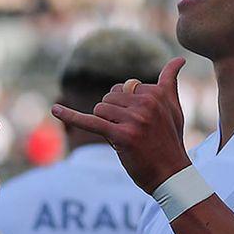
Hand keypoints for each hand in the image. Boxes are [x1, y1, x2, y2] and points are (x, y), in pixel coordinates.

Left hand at [52, 57, 190, 193]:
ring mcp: (134, 119)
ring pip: (100, 110)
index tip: (144, 125)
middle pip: (109, 98)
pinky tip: (54, 109)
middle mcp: (146, 102)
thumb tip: (179, 59)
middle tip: (134, 134)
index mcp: (156, 93)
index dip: (126, 109)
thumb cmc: (170, 141)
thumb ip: (170, 82)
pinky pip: (90, 121)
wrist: (171, 174)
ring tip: (126, 139)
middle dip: (114, 116)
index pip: (123, 89)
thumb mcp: (174, 109)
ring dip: (107, 125)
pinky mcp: (121, 135)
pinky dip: (70, 115)